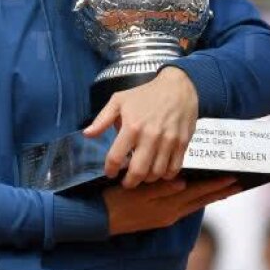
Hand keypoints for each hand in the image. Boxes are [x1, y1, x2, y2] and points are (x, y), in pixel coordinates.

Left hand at [83, 67, 198, 187]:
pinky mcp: (183, 143)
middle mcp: (150, 136)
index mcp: (132, 126)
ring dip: (147, 179)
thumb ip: (102, 119)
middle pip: (138, 171)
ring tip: (142, 176)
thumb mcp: (119, 100)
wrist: (177, 87)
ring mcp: (168, 141)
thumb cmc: (145, 94)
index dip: (110, 169)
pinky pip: (174, 168)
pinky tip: (159, 171)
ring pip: (156, 173)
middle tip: (126, 182)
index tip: (110, 173)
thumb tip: (87, 134)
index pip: (116, 157)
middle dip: (129, 182)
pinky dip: (165, 175)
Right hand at [104, 176, 239, 235]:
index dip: (215, 185)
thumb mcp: (136, 192)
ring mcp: (165, 217)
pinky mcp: (158, 218)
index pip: (197, 192)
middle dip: (219, 191)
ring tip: (224, 189)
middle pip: (200, 200)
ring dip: (210, 197)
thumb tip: (183, 182)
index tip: (233, 177)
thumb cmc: (115, 201)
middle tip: (238, 183)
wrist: (99, 220)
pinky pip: (184, 208)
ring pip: (194, 205)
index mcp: (167, 205)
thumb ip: (160, 188)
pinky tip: (198, 196)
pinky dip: (196, 200)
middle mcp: (170, 213)